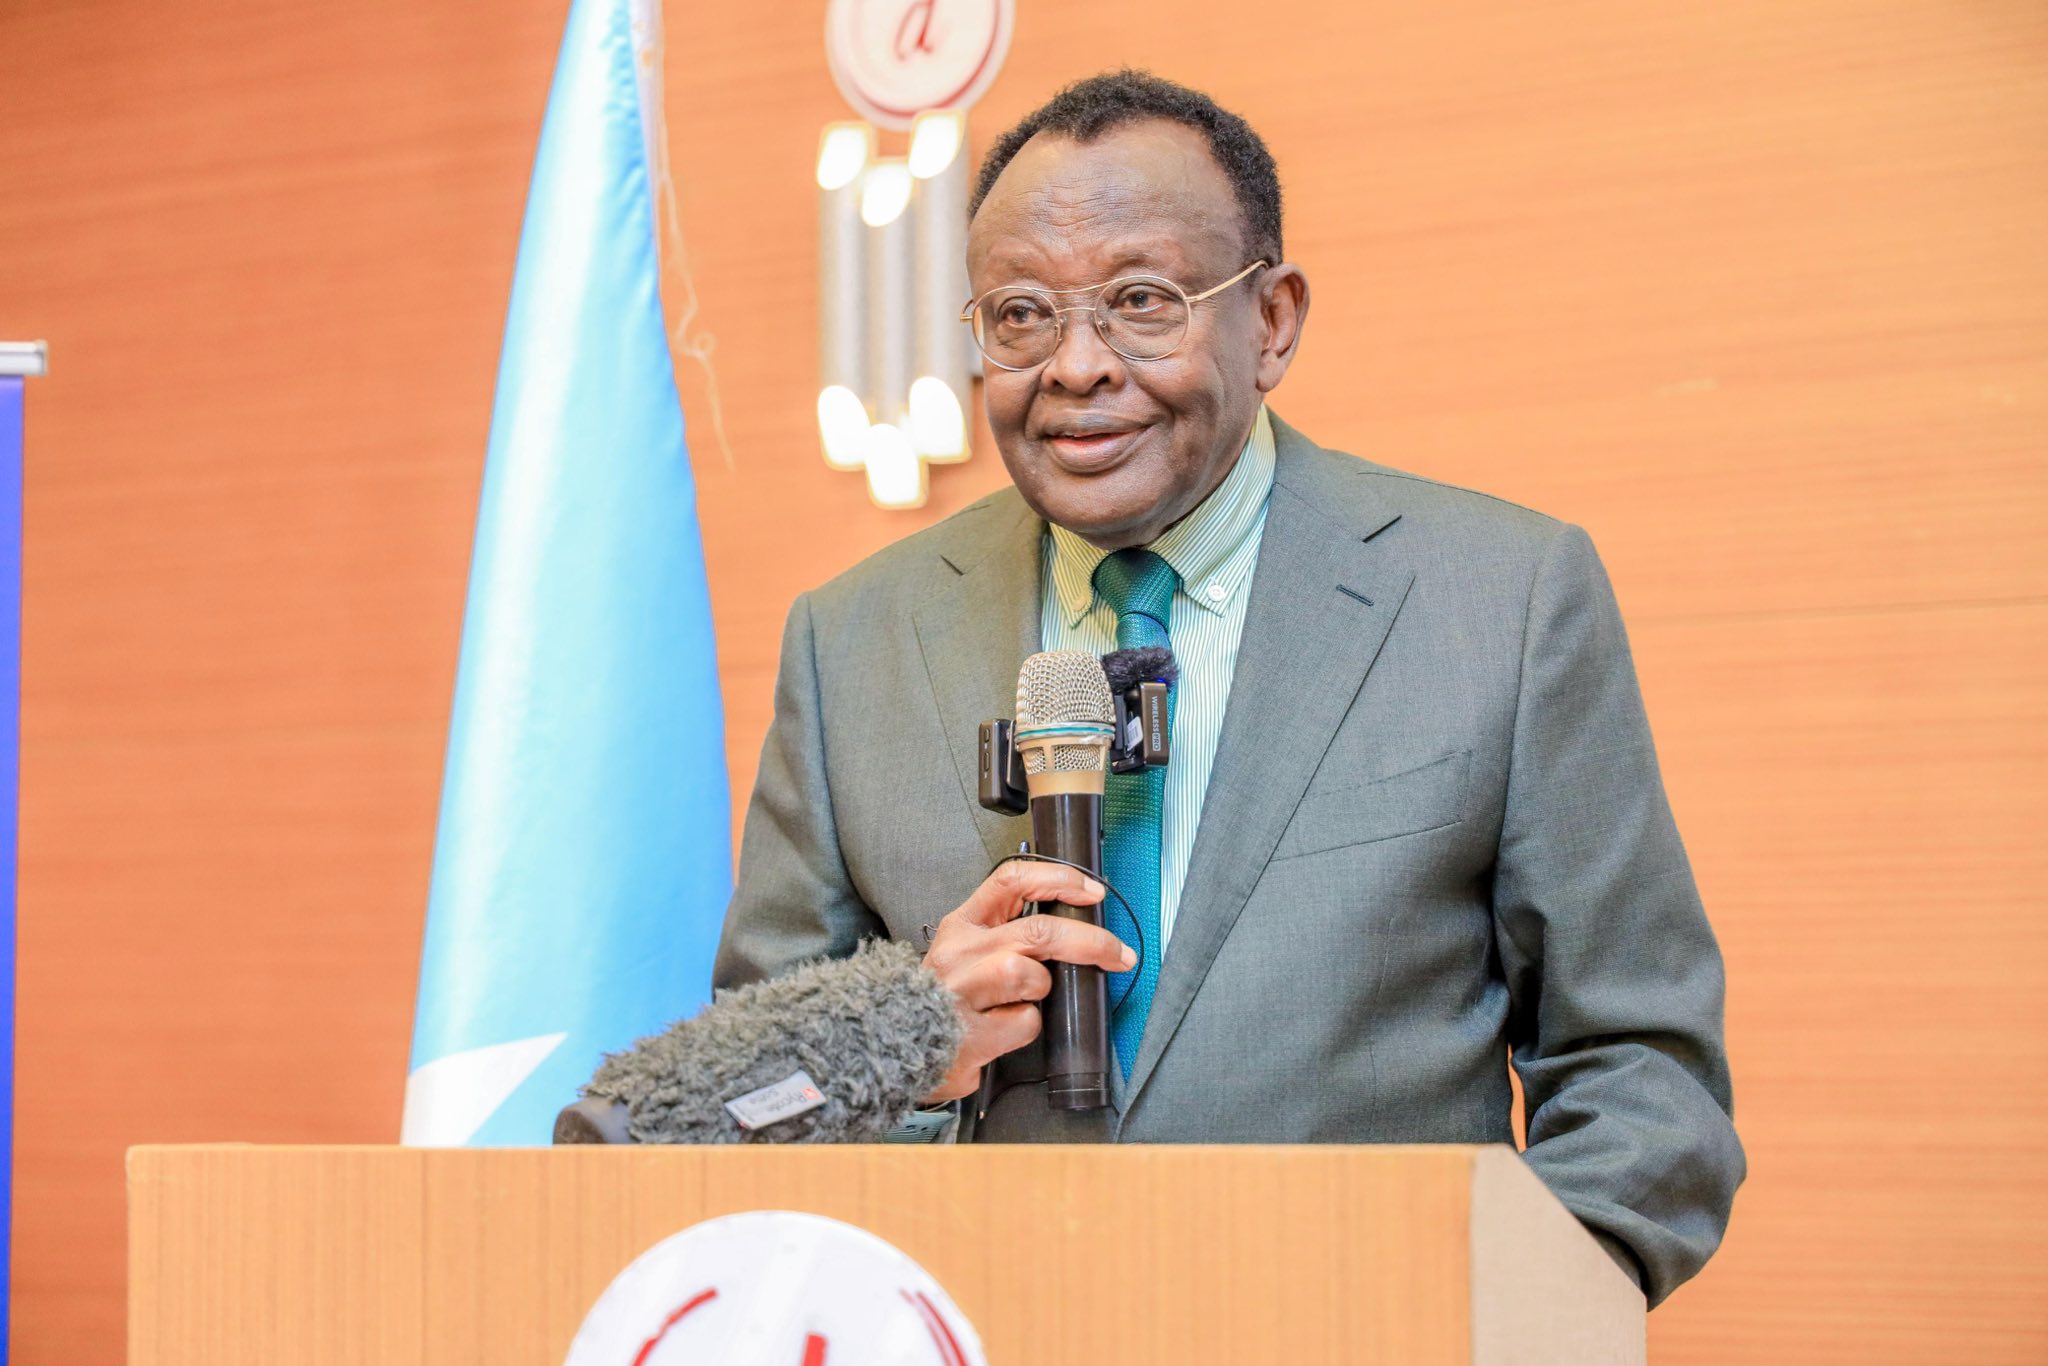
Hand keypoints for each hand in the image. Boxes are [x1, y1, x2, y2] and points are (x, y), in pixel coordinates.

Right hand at [920, 862, 1133, 1102]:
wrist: (892, 1047)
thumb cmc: (942, 997)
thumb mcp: (965, 951)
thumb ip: (1006, 933)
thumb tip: (1070, 925)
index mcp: (962, 924)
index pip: (1011, 881)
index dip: (1058, 879)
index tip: (1092, 891)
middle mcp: (960, 952)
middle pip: (1038, 930)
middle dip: (1089, 940)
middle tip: (1118, 954)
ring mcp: (963, 992)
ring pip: (1030, 975)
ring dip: (1042, 988)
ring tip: (1024, 1000)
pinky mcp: (972, 1034)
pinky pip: (1025, 1023)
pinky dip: (1026, 1027)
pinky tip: (1002, 1031)